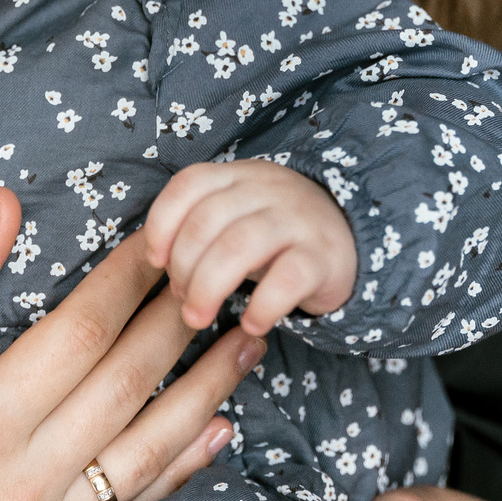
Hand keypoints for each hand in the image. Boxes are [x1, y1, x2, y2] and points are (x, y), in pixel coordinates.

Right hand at [0, 186, 269, 500]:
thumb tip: (6, 205)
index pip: (80, 334)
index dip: (127, 278)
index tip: (162, 231)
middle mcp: (18, 479)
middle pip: (126, 386)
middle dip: (180, 321)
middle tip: (225, 267)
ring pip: (146, 453)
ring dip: (204, 393)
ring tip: (251, 338)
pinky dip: (182, 467)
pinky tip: (220, 429)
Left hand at [142, 158, 356, 332]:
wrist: (350, 239)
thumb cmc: (275, 237)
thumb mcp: (238, 217)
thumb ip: (199, 228)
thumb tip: (151, 264)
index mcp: (239, 176)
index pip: (189, 184)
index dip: (162, 224)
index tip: (155, 263)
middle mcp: (268, 190)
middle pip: (208, 220)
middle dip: (183, 267)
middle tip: (182, 302)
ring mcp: (298, 220)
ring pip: (241, 245)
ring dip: (209, 287)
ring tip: (200, 318)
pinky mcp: (324, 256)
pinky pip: (288, 278)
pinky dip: (262, 305)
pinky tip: (252, 324)